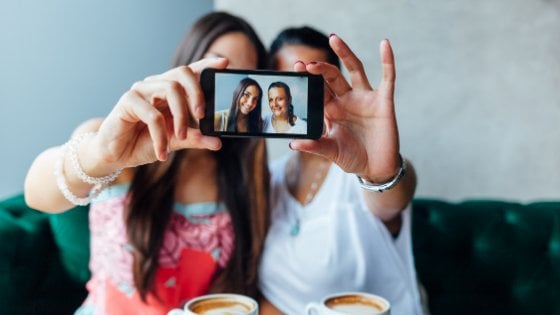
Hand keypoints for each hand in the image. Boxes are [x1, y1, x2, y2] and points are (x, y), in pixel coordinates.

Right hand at [91, 58, 226, 169]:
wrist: (116, 155)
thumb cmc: (144, 142)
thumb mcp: (175, 141)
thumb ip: (195, 139)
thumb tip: (218, 142)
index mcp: (169, 90)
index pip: (190, 72)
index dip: (206, 65)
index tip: (224, 63)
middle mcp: (156, 85)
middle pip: (182, 73)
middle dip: (197, 92)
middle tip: (203, 116)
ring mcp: (141, 90)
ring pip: (170, 89)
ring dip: (181, 117)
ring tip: (182, 137)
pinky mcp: (128, 101)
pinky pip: (152, 115)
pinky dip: (161, 136)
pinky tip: (162, 153)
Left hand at [291, 35, 400, 181]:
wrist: (376, 168)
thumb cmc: (352, 158)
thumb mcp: (331, 151)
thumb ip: (314, 145)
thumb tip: (293, 143)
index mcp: (331, 110)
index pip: (318, 89)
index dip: (309, 78)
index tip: (297, 67)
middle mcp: (347, 100)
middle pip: (333, 76)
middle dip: (320, 68)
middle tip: (308, 64)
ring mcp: (365, 98)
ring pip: (355, 69)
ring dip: (345, 54)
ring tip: (333, 38)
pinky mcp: (383, 101)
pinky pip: (388, 78)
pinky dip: (387, 61)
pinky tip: (384, 44)